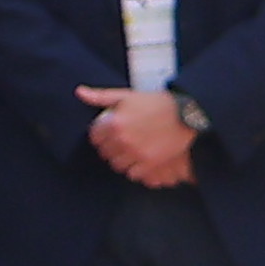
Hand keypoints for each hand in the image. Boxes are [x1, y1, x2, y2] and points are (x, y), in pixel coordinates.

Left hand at [75, 84, 204, 189]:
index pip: (95, 137)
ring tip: (129, 152)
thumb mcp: (126, 96)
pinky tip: (139, 161)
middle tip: (120, 143)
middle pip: (105, 153)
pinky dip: (134, 169)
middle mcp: (123, 139)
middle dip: (110, 148)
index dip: (100, 136)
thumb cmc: (155, 103)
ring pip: (117, 165)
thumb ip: (101, 96)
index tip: (108, 135)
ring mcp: (137, 153)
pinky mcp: (151, 162)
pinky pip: (133, 174)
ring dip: (121, 160)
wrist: (185, 114)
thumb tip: (79, 92)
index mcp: (114, 123)